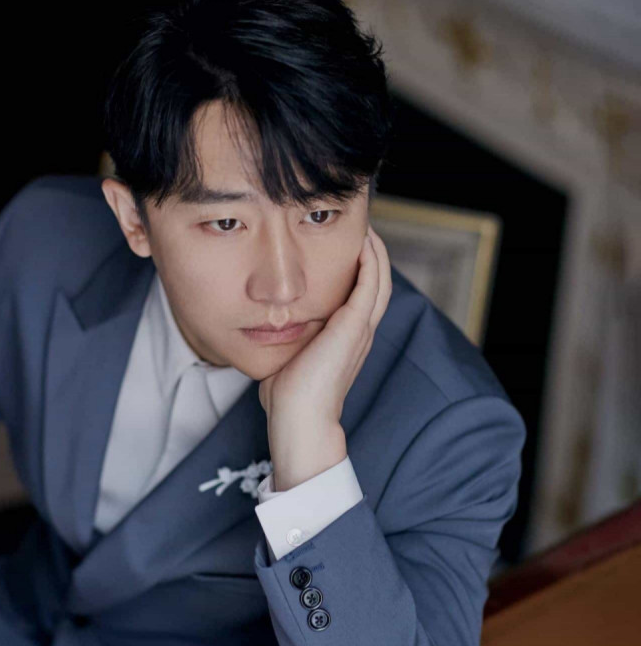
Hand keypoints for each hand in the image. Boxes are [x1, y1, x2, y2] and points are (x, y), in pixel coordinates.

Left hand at [259, 225, 392, 490]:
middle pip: (378, 281)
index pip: (363, 293)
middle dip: (372, 251)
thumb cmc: (288, 395)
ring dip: (375, 251)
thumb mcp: (290, 356)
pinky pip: (370, 285)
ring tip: (366, 226)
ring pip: (380, 279)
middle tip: (360, 225)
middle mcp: (360, 331)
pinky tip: (363, 242)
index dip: (361, 267)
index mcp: (348, 337)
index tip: (346, 243)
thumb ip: (288, 338)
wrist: (298, 420)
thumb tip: (266, 327)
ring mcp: (360, 329)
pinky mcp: (353, 328)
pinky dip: (370, 262)